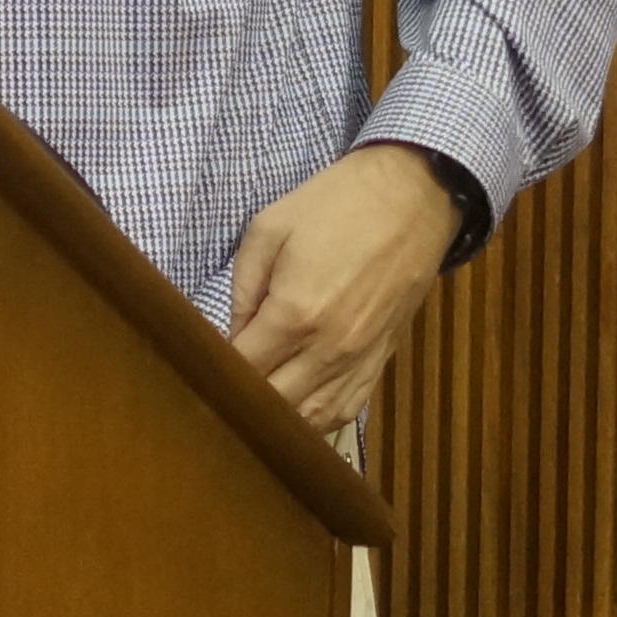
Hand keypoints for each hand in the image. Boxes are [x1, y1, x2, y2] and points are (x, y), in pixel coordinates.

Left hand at [227, 142, 464, 430]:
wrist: (413, 197)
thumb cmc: (335, 204)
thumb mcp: (269, 228)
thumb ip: (242, 286)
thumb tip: (233, 333)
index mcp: (295, 313)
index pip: (243, 369)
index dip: (218, 372)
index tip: (203, 363)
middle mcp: (329, 348)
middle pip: (274, 403)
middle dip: (244, 398)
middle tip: (225, 380)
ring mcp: (359, 360)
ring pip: (309, 419)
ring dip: (279, 416)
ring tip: (256, 399)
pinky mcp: (381, 361)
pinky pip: (345, 412)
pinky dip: (316, 419)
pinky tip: (297, 405)